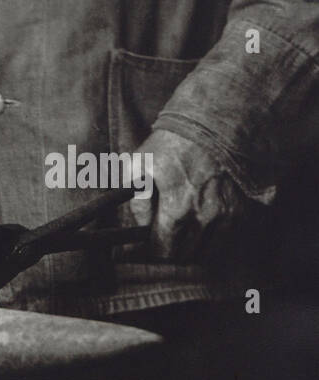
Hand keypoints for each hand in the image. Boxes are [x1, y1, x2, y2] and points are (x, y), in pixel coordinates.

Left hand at [127, 128, 260, 262]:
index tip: (149, 247)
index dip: (153, 251)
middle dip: (173, 251)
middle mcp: (205, 218)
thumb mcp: (141, 162)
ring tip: (183, 239)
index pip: (163, 249)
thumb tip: (141, 223)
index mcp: (177, 209)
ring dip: (194, 249)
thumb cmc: (173, 143)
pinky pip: (227, 239)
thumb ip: (136, 197)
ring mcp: (226, 216)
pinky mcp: (241, 210)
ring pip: (208, 251)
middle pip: (186, 254)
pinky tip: (203, 228)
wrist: (213, 125)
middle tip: (165, 242)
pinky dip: (214, 239)